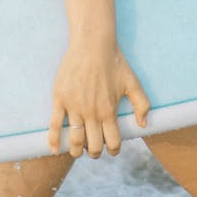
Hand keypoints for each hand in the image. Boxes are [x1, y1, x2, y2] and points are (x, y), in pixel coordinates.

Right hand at [48, 39, 150, 158]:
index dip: (113, 150)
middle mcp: (91, 112)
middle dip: (95, 152)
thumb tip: (142, 125)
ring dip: (76, 151)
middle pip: (92, 145)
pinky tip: (55, 149)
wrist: (92, 44)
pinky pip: (54, 125)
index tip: (112, 149)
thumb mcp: (133, 82)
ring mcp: (74, 106)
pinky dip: (54, 140)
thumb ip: (142, 104)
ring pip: (74, 139)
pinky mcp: (60, 99)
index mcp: (108, 110)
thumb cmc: (114, 62)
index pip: (112, 142)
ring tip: (78, 151)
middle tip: (94, 149)